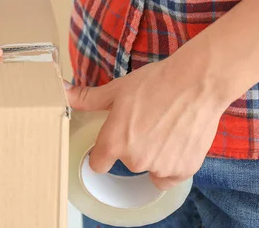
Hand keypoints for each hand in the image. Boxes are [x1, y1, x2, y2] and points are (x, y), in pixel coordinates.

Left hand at [65, 56, 227, 190]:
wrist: (196, 83)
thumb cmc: (154, 82)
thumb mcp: (117, 89)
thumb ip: (88, 98)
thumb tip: (63, 91)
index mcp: (114, 142)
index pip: (98, 164)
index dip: (102, 154)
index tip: (110, 143)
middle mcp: (134, 160)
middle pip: (126, 162)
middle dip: (133, 146)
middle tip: (145, 123)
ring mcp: (160, 167)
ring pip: (150, 167)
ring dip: (154, 154)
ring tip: (164, 128)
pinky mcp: (183, 170)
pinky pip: (170, 176)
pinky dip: (172, 163)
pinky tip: (176, 141)